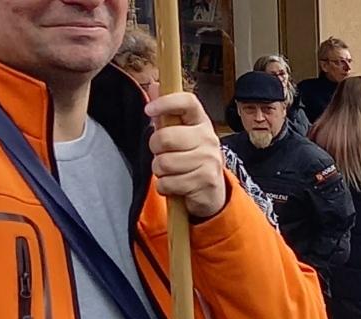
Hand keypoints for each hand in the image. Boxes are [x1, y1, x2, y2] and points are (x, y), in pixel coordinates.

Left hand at [146, 92, 227, 219]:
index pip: (187, 102)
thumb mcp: (180, 133)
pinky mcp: (206, 181)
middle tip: (163, 154)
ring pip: (164, 163)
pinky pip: (168, 183)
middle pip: (165, 137)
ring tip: (171, 172)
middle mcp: (209, 139)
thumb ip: (166, 113)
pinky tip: (176, 185)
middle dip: (155, 149)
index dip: (166, 103)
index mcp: (201, 122)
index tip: (149, 110)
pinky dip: (165, 187)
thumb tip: (154, 84)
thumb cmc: (190, 158)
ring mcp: (210, 161)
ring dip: (160, 171)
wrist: (211, 192)